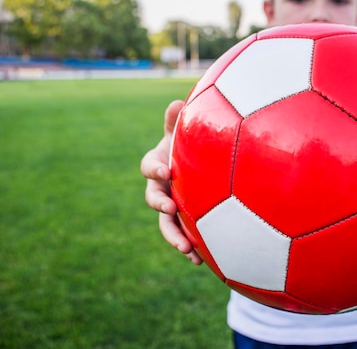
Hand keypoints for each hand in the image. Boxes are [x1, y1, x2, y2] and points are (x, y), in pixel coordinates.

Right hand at [140, 100, 202, 264]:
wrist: (197, 165)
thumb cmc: (188, 145)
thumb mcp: (182, 132)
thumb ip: (177, 121)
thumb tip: (178, 102)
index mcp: (157, 165)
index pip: (149, 167)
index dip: (154, 169)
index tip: (165, 171)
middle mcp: (160, 188)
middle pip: (154, 199)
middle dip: (160, 206)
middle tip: (169, 210)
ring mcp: (171, 206)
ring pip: (167, 224)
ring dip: (174, 237)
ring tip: (186, 250)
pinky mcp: (183, 221)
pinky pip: (183, 236)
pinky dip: (190, 248)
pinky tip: (200, 261)